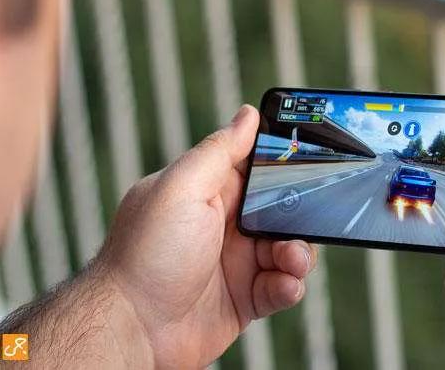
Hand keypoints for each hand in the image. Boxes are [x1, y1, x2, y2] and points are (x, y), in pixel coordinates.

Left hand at [96, 105, 316, 367]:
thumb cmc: (146, 254)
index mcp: (208, 190)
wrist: (132, 329)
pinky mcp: (246, 298)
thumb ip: (219, 150)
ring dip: (299, 252)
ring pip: (289, 247)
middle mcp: (225, 223)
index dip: (285, 163)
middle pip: (282, 208)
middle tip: (301, 222)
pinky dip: (291, 284)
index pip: (257, 166)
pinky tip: (283, 284)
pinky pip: (283, 285)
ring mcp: (236, 262)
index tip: (312, 160)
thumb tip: (248, 114)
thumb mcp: (182, 188)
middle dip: (299, 214)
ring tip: (290, 260)